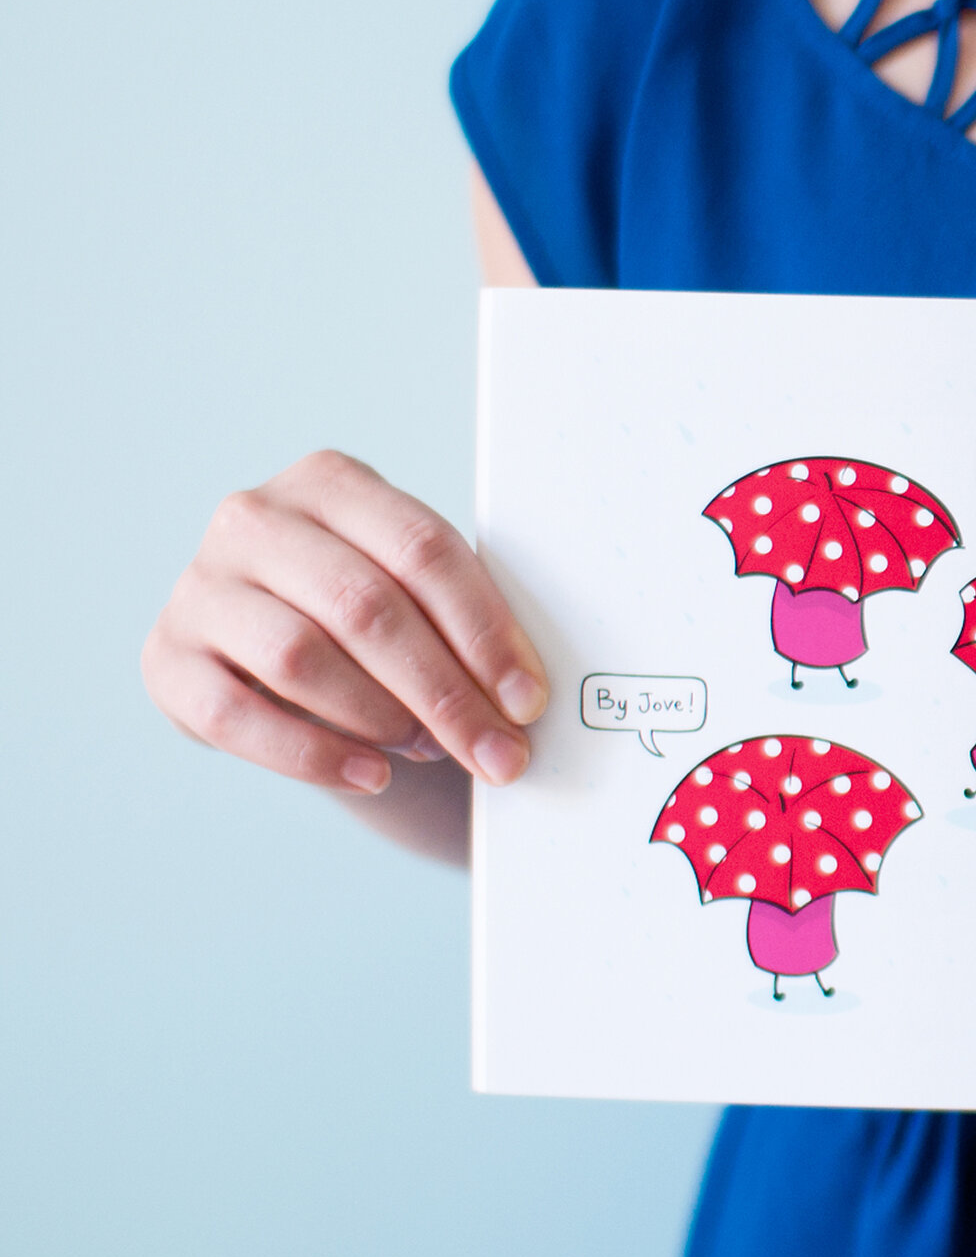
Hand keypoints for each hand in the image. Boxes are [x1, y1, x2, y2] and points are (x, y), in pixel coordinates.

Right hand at [143, 451, 546, 794]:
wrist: (277, 657)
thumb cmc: (370, 617)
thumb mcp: (412, 591)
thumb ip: (460, 617)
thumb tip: (523, 697)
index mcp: (330, 482)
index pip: (422, 550)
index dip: (485, 631)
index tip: (528, 700)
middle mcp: (253, 520)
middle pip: (366, 607)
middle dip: (445, 692)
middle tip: (499, 753)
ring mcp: (200, 587)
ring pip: (300, 658)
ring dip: (382, 718)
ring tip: (430, 751)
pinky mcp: (166, 659)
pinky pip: (239, 717)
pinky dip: (315, 756)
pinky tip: (371, 775)